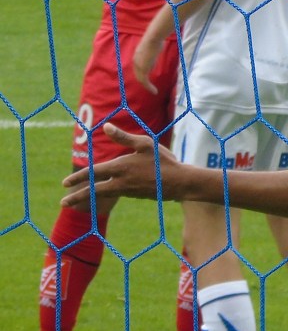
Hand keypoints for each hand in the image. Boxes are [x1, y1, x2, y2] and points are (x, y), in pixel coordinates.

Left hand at [61, 123, 175, 207]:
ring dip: (89, 198)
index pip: (93, 173)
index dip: (78, 178)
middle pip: (94, 191)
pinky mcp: (135, 195)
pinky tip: (106, 192)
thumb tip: (105, 127)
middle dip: (77, 197)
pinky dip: (107, 194)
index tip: (64, 183)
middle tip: (63, 203)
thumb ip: (123, 137)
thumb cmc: (164, 161)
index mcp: (121, 167)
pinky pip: (117, 193)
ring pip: (104, 194)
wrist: (180, 183)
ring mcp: (128, 191)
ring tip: (78, 200)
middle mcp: (121, 181)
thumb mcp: (145, 144)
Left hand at [132, 32, 165, 92]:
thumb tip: (158, 51)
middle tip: (150, 88)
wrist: (153, 39)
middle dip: (144, 82)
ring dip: (147, 87)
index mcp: (137, 57)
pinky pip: (144, 82)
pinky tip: (155, 91)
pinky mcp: (143, 69)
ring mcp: (138, 66)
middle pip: (138, 75)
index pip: (138, 69)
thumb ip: (154, 52)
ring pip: (141, 80)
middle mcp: (136, 62)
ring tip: (154, 91)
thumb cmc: (156, 39)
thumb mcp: (154, 46)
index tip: (149, 79)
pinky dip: (149, 88)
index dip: (143, 75)